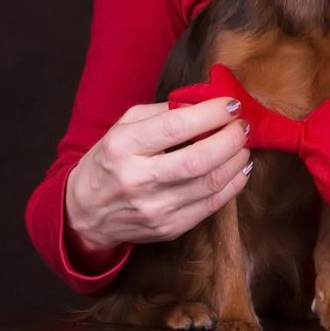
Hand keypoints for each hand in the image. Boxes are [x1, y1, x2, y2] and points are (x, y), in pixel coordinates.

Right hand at [65, 98, 252, 253]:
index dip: (211, 113)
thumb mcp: (124, 126)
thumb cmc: (111, 159)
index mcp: (123, 147)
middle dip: (230, 138)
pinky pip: (212, 205)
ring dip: (237, 159)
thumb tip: (208, 102)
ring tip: (243, 143)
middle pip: (198, 160)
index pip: (175, 127)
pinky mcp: (170, 228)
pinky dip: (234, 183)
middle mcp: (137, 180)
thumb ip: (164, 111)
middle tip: (243, 125)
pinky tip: (240, 167)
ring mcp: (155, 209)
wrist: (86, 212)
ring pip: (211, 184)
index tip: (232, 104)